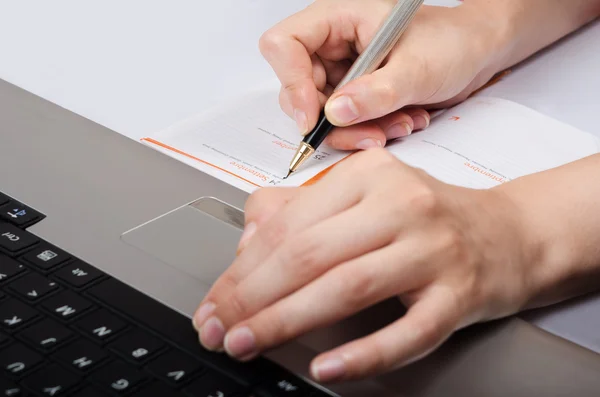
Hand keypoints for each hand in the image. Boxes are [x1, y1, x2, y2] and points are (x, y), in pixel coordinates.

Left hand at [192, 148, 542, 381]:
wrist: (508, 233)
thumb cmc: (427, 216)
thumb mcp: (363, 194)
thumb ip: (300, 208)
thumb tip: (247, 241)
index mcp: (368, 175)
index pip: (288, 224)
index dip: (241, 269)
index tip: (214, 302)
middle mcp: (401, 204)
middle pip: (309, 254)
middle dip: (252, 298)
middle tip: (220, 329)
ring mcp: (433, 249)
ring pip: (347, 287)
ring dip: (287, 321)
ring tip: (249, 343)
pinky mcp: (459, 294)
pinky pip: (407, 330)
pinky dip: (364, 353)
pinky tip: (326, 367)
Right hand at [259, 0, 508, 149]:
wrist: (477, 53)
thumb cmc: (453, 42)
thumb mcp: (417, 69)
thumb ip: (376, 93)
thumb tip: (335, 113)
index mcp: (339, 18)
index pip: (284, 44)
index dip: (290, 82)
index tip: (312, 118)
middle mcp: (333, 44)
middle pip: (297, 87)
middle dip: (332, 120)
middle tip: (367, 134)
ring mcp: (342, 70)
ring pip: (322, 112)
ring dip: (356, 130)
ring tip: (397, 125)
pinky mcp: (354, 92)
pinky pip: (345, 122)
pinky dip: (369, 131)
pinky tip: (400, 121)